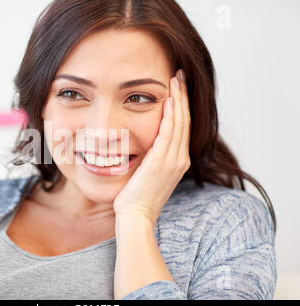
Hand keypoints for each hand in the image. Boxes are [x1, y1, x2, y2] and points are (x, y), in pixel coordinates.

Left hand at [114, 70, 190, 224]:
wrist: (135, 216)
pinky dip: (171, 115)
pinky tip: (168, 99)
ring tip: (176, 79)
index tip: (176, 87)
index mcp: (177, 161)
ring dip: (178, 99)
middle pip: (184, 120)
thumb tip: (143, 146)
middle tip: (179, 75)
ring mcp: (174, 160)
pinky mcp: (162, 162)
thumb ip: (150, 158)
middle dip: (182, 96)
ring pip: (179, 122)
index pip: (181, 127)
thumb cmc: (136, 197)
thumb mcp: (146, 174)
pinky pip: (169, 132)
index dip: (181, 105)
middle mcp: (180, 158)